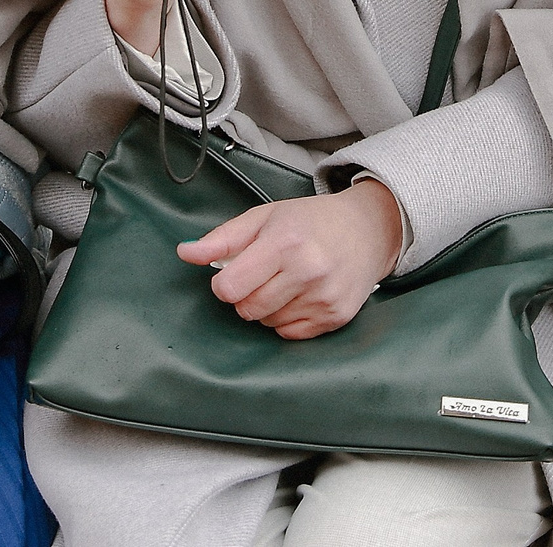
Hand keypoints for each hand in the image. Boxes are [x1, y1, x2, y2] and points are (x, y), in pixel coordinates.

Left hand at [177, 179, 403, 339]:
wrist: (368, 230)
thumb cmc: (310, 221)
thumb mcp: (264, 217)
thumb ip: (222, 239)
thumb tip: (184, 252)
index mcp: (285, 242)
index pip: (231, 287)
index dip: (224, 283)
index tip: (234, 272)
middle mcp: (307, 271)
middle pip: (247, 309)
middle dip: (245, 295)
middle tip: (262, 275)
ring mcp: (324, 297)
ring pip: (268, 323)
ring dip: (268, 307)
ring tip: (286, 281)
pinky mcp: (336, 317)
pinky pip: (290, 334)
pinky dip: (288, 319)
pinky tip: (301, 295)